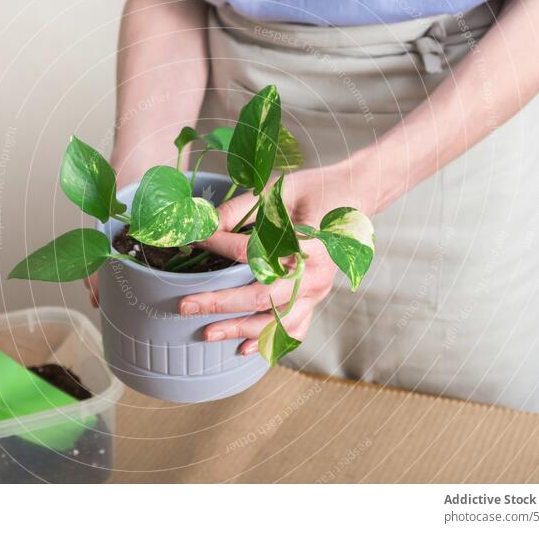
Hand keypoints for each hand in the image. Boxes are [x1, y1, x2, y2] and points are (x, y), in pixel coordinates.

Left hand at [178, 166, 371, 354]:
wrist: (352, 197)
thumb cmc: (311, 191)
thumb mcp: (274, 190)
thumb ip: (238, 211)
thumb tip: (200, 227)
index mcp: (308, 242)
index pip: (256, 252)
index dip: (221, 246)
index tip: (196, 240)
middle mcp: (316, 274)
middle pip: (263, 297)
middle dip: (221, 304)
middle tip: (186, 305)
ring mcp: (318, 293)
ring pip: (276, 322)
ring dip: (239, 330)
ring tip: (206, 333)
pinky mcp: (315, 302)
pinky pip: (293, 330)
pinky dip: (268, 342)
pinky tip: (242, 348)